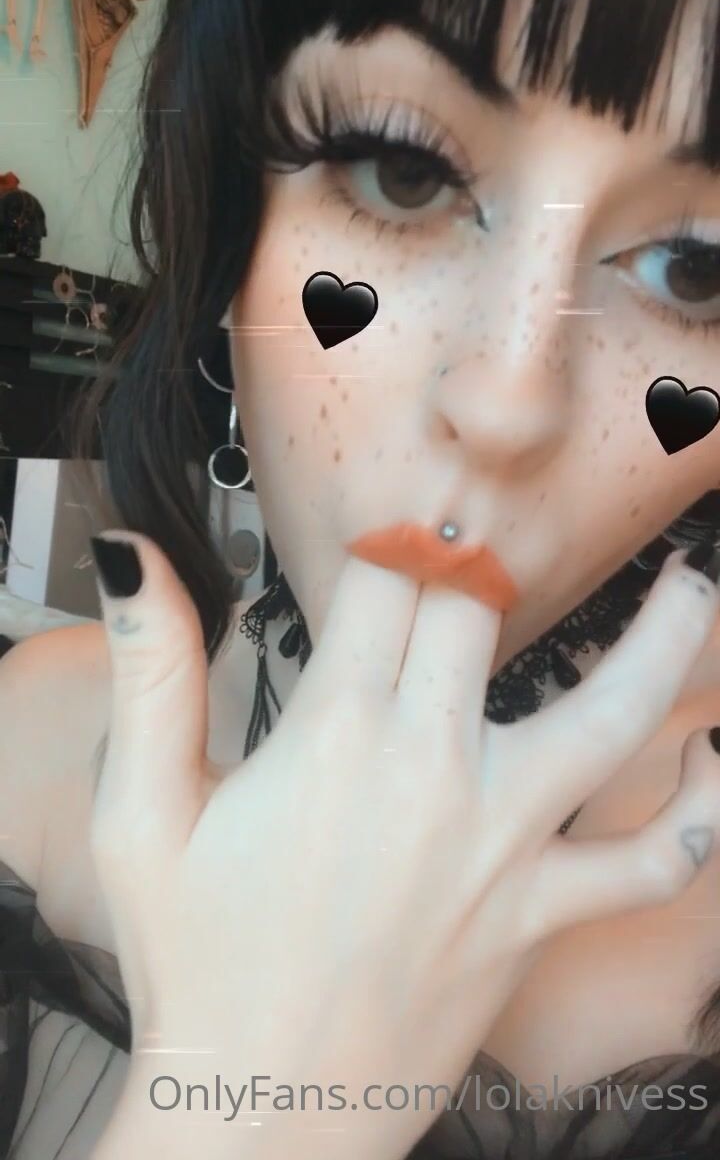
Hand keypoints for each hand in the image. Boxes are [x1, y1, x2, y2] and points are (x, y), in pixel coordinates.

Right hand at [89, 533, 719, 1159]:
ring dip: (663, 636)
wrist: (258, 1115)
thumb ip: (150, 670)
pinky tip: (713, 762)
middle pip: (484, 612)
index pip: (386, 580)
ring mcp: (503, 844)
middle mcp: (434, 769)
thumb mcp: (141, 813)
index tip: (393, 520)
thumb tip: (135, 554)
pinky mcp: (540, 917)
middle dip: (478, 559)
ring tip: (693, 578)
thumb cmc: (194, 963)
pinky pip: (651, 864)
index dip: (388, 535)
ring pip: (611, 713)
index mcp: (337, 733)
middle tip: (490, 521)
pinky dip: (698, 815)